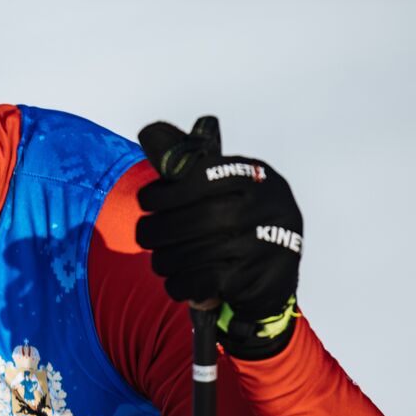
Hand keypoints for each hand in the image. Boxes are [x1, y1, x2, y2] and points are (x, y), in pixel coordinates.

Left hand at [135, 116, 301, 357]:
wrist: (272, 278)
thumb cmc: (237, 225)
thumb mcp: (220, 188)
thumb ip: (187, 163)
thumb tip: (149, 132)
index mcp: (259, 177)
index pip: (204, 176)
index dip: (166, 190)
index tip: (145, 201)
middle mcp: (272, 207)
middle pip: (199, 218)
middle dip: (159, 229)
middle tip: (143, 236)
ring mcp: (269, 245)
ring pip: (197, 252)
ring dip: (165, 260)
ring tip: (159, 260)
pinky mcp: (258, 280)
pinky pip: (202, 281)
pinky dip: (180, 283)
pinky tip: (176, 281)